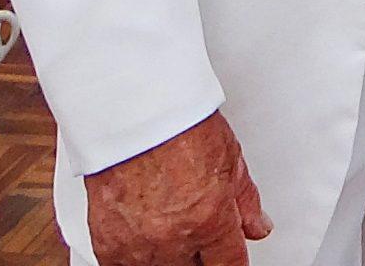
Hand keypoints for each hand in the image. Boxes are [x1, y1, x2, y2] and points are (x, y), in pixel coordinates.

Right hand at [86, 113, 271, 265]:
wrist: (132, 112)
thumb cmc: (178, 126)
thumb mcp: (230, 159)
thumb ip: (246, 201)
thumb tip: (258, 227)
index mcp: (210, 221)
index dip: (232, 261)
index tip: (230, 255)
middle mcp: (174, 240)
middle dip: (201, 257)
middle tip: (199, 232)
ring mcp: (138, 247)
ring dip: (169, 257)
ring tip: (170, 230)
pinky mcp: (107, 245)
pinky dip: (134, 258)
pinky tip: (143, 240)